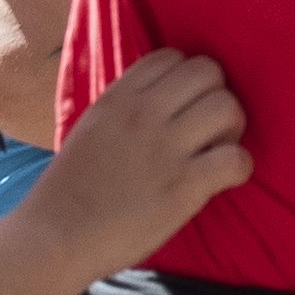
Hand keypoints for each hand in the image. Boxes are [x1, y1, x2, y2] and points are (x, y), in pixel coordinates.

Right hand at [27, 47, 250, 286]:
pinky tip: (223, 179)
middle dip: (216, 95)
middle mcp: (144, 113)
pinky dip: (239, 167)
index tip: (184, 106)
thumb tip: (158, 101)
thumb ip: (124, 110)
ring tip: (218, 151)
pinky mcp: (184, 186)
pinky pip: (235, 158)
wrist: (55, 237)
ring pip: (227, 107)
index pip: (171, 57)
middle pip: (207, 71)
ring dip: (232, 128)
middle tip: (209, 128)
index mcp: (118, 98)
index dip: (186, 79)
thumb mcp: (91, 128)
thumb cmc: (68, 191)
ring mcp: (165, 148)